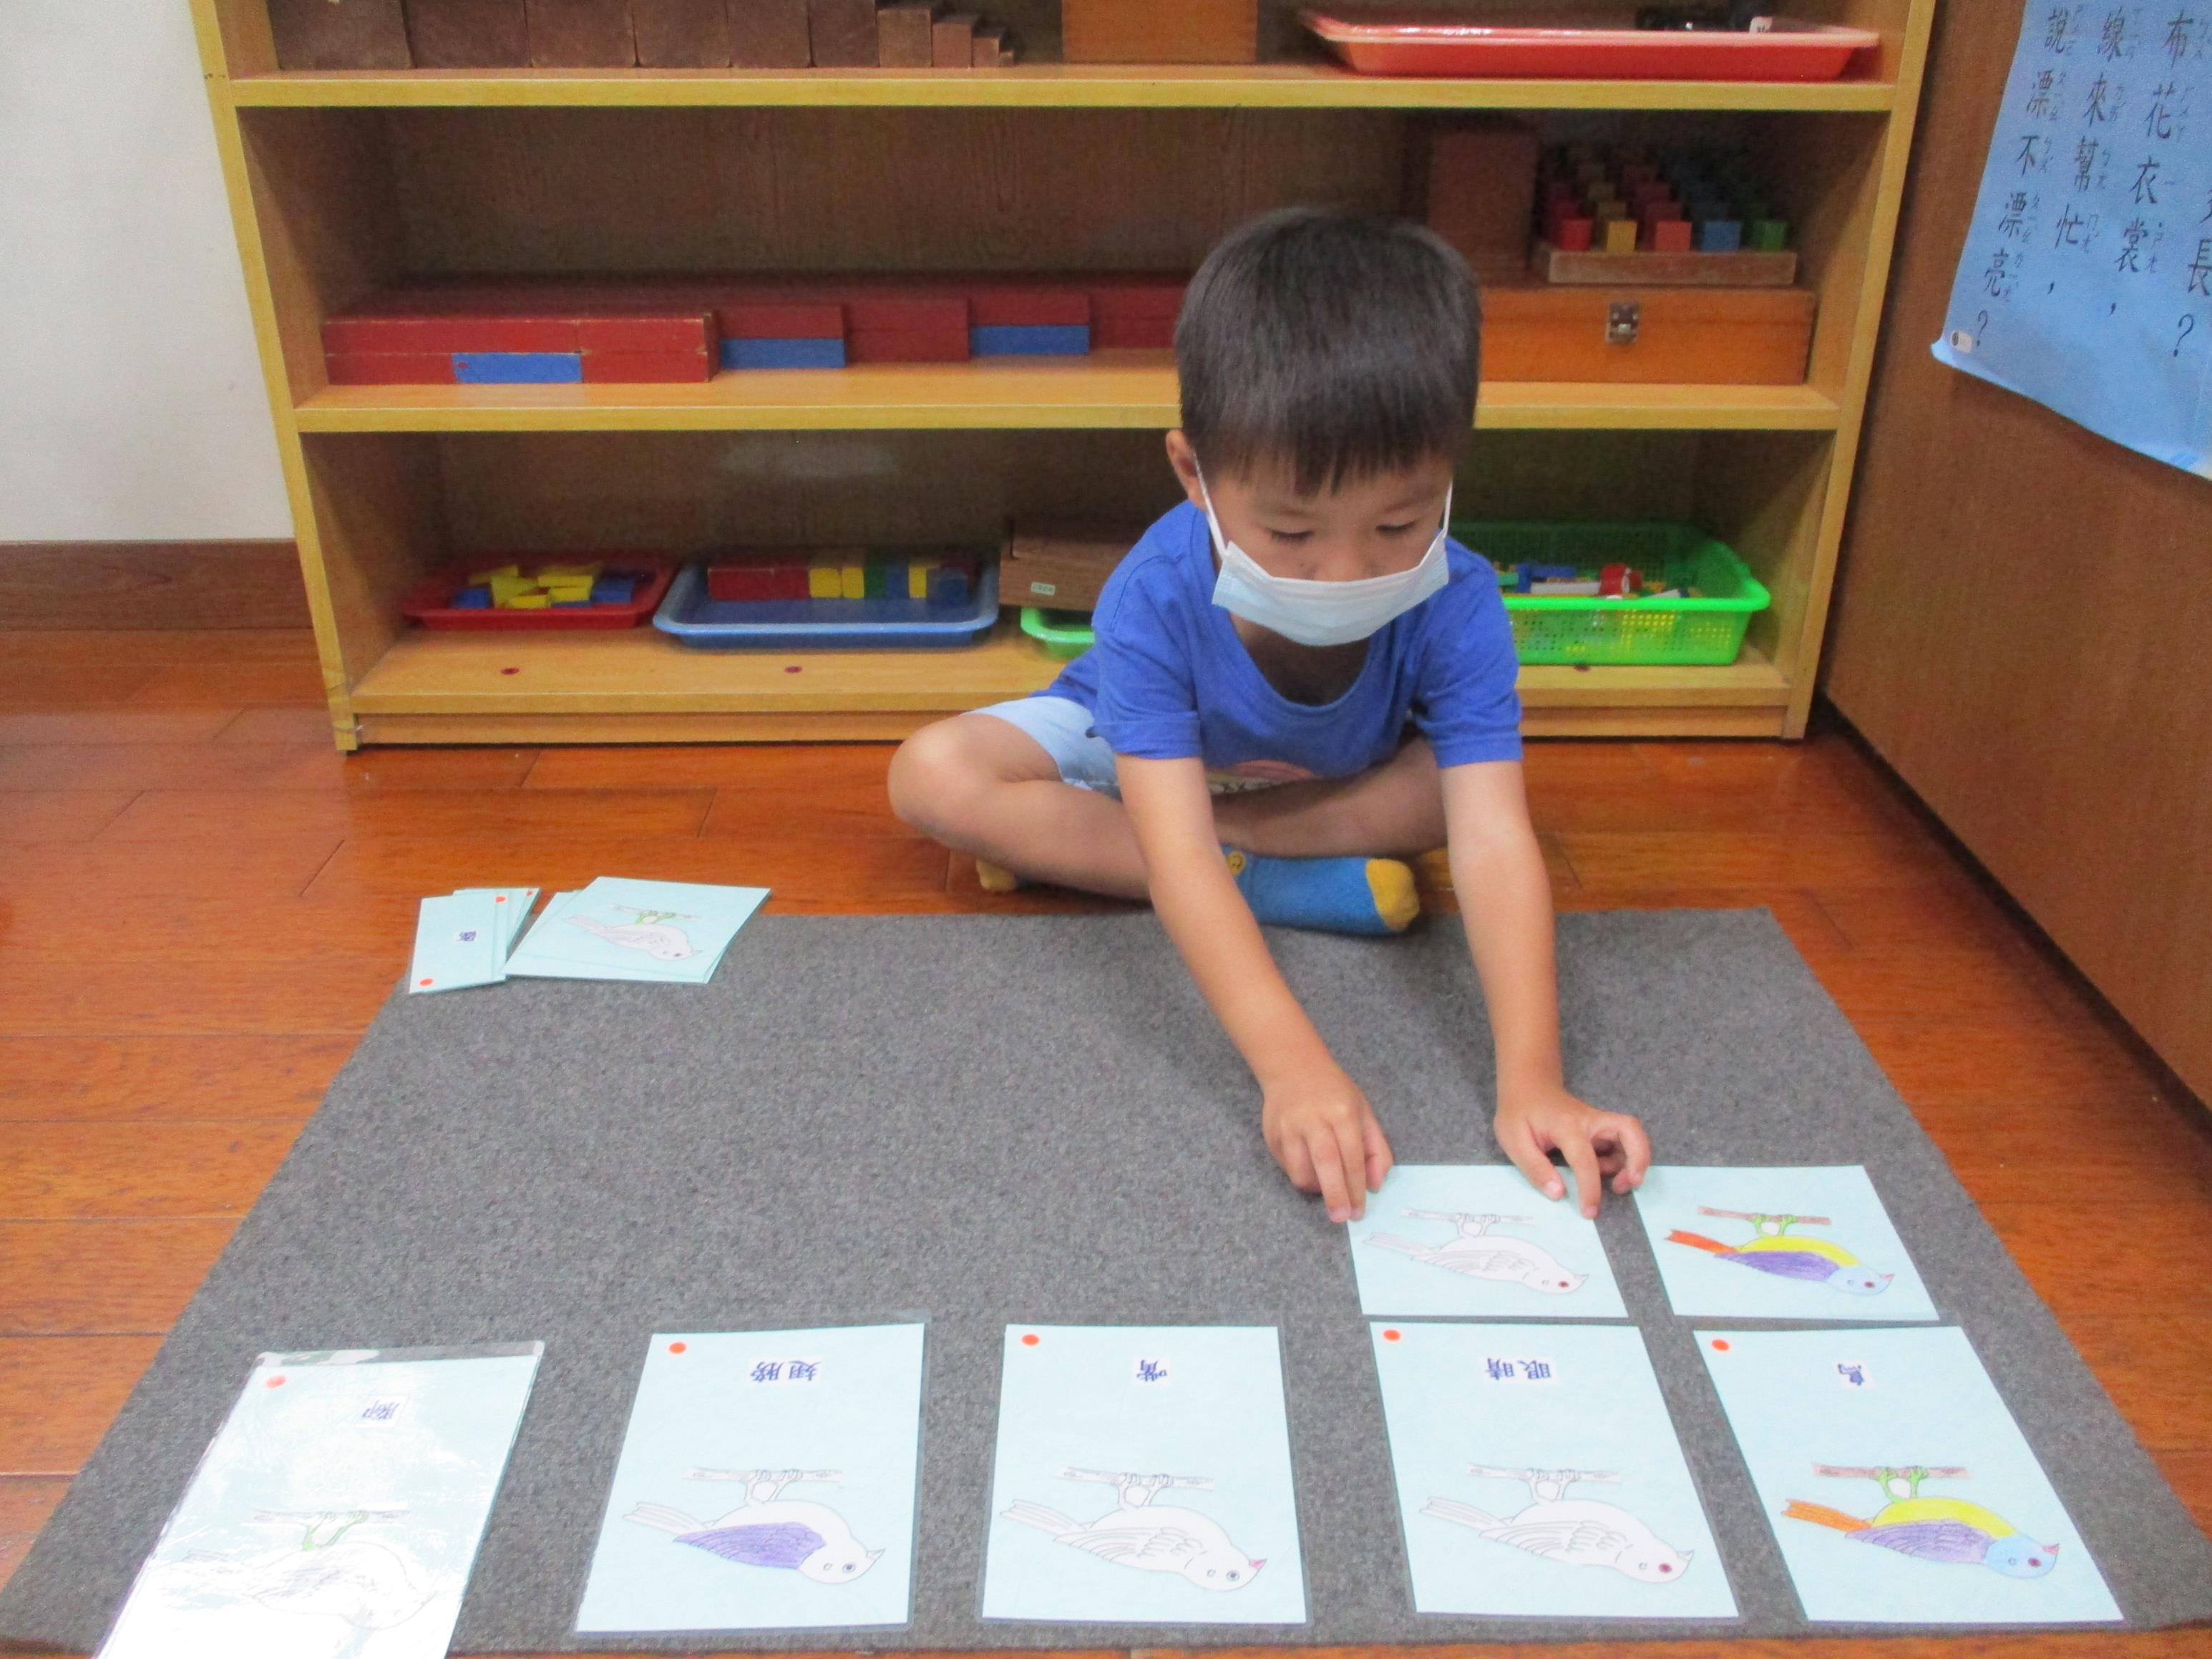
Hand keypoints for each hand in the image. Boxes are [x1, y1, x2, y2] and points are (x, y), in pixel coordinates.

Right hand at [1263, 1064, 1393, 1222]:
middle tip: (1341, 1218)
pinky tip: (1310, 1169)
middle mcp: (1314, 1120)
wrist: (1293, 1067)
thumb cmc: (1335, 1093)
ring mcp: (1289, 1127)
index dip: (1356, 1188)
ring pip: (1300, 1171)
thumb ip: (1376, 1149)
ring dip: (1315, 1188)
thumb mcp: (1364, 1112)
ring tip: (1325, 1189)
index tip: (1359, 1211)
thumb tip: (1374, 1186)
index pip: (1352, 1158)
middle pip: (1326, 1165)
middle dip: (1335, 1195)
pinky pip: (1287, 1167)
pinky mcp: (1271, 1135)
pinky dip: (1300, 1175)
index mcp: (1343, 1113)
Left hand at [1494, 1084, 1650, 1218]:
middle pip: (1630, 1129)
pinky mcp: (1600, 1128)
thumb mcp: (1513, 1141)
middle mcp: (1589, 1120)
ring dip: (1633, 1161)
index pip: (1585, 1159)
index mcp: (1566, 1125)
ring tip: (1617, 1185)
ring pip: (1630, 1135)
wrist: (1526, 1085)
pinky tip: (1603, 1172)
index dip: (1590, 1188)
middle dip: (1639, 1159)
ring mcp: (1598, 1122)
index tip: (1589, 1212)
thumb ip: (1535, 1168)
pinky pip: (1621, 1142)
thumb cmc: (1518, 1113)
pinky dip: (1622, 1159)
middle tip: (1631, 1184)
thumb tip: (1559, 1194)